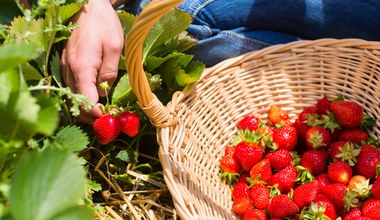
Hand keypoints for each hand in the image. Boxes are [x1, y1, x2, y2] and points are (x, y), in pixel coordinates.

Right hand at [60, 0, 123, 123]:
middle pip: (76, 103)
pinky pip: (73, 87)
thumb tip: (105, 92)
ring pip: (73, 97)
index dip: (97, 114)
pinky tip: (95, 100)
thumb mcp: (114, 46)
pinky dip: (82, 98)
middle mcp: (69, 71)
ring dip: (86, 108)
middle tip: (109, 123)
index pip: (85, 100)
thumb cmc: (102, 24)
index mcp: (81, 67)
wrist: (87, 6)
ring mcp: (65, 68)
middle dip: (91, 116)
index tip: (109, 121)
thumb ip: (109, 71)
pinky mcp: (67, 66)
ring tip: (104, 115)